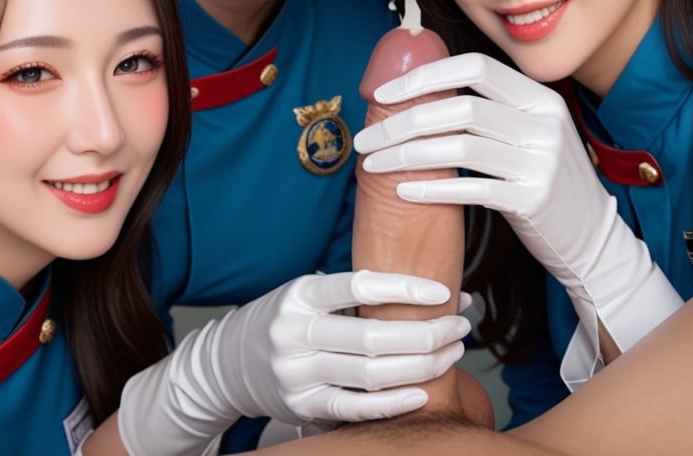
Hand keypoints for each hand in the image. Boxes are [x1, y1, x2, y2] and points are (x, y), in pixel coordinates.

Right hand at [116, 270, 469, 455]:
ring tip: (451, 353)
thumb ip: (360, 292)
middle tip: (459, 326)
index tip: (442, 291)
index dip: (404, 287)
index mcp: (299, 294)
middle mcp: (294, 333)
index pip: (357, 285)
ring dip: (421, 365)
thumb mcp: (310, 294)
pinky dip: (393, 402)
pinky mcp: (301, 406)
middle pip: (372, 337)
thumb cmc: (289, 319)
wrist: (233, 361)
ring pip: (370, 374)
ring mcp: (296, 373)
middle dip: (426, 332)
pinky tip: (422, 391)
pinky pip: (355, 407)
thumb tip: (440, 290)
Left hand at [354, 53, 680, 372]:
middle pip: (460, 108)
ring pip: (460, 147)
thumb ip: (486, 107)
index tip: (381, 93)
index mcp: (539, 97)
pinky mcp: (535, 201)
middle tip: (365, 138)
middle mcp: (545, 123)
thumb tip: (416, 81)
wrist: (592, 237)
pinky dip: (431, 188)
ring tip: (373, 165)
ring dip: (406, 154)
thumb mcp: (526, 133)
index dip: (424, 74)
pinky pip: (472, 189)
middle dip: (402, 121)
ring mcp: (543, 162)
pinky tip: (402, 190)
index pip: (474, 67)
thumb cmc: (541, 180)